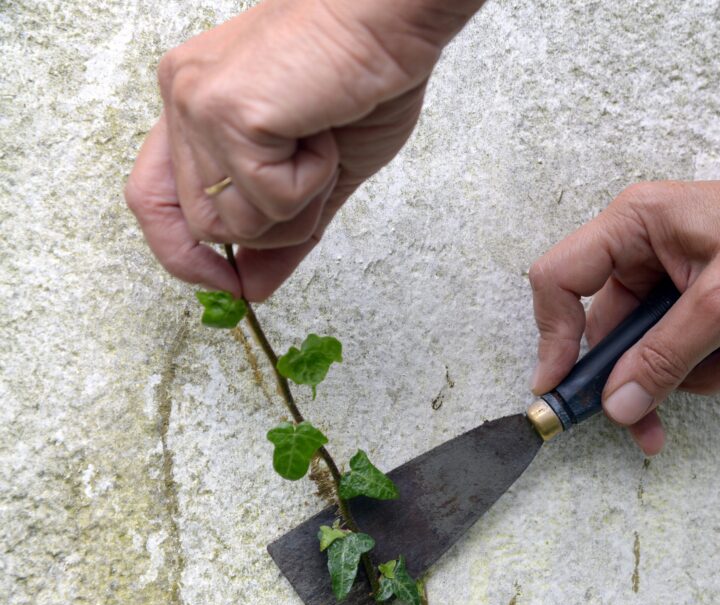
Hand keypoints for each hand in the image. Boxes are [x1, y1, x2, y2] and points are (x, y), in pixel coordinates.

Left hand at [126, 0, 479, 299]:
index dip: (182, 255)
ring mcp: (198, 105)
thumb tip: (251, 289)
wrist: (393, 24)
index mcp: (196, 107)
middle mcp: (183, 101)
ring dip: (295, 204)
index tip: (229, 286)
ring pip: (231, 224)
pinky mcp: (228, 113)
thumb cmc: (365, 77)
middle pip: (200, 224)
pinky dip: (311, 183)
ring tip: (321, 145)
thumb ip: (282, 228)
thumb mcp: (319, 174)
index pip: (151, 200)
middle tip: (317, 177)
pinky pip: (266, 200)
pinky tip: (324, 134)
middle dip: (272, 226)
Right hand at [528, 157, 719, 453]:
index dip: (552, 338)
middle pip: (610, 331)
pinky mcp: (695, 292)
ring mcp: (668, 272)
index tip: (561, 389)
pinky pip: (686, 344)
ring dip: (700, 370)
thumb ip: (664, 359)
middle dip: (650, 376)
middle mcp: (641, 247)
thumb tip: (617, 405)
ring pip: (653, 348)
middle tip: (653, 428)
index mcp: (633, 227)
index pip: (560, 282)